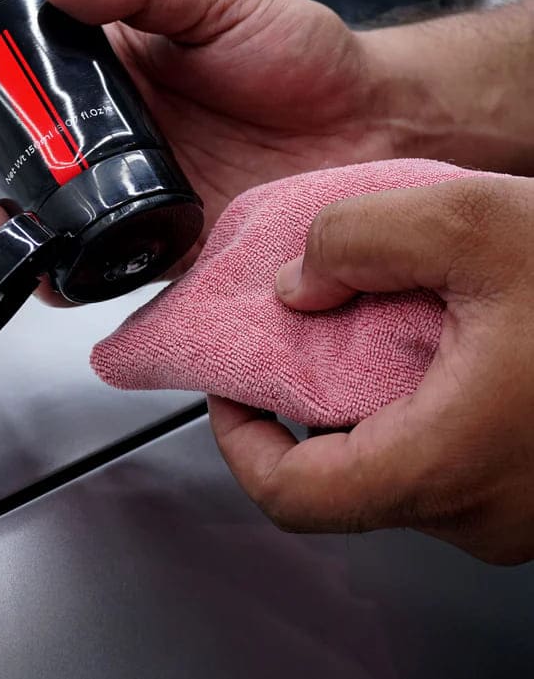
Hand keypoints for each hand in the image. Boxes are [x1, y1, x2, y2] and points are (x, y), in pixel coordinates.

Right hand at [0, 0, 399, 296]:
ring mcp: (117, 194)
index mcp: (96, 69)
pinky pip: (85, 269)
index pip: (0, 69)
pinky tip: (39, 268)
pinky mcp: (151, 247)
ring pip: (26, 212)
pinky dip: (52, 276)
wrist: (370, 126)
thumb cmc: (296, 54)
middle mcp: (94, 135)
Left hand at [208, 174, 533, 564]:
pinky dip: (421, 403)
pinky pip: (452, 457)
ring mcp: (520, 511)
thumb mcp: (471, 221)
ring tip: (380, 327)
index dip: (238, 443)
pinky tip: (443, 341)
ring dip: (368, 399)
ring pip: (399, 464)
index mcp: (448, 462)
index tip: (228, 391)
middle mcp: (481, 509)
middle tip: (302, 338)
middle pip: (341, 477)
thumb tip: (295, 286)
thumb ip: (356, 241)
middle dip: (304, 406)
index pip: (293, 497)